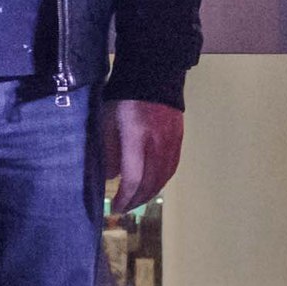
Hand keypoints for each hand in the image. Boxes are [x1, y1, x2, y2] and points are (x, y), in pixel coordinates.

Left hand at [101, 100, 184, 216]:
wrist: (153, 76)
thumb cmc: (123, 99)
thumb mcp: (107, 121)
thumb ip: (109, 150)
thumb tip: (111, 177)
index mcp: (137, 138)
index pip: (133, 178)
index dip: (124, 197)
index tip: (114, 207)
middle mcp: (158, 144)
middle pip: (150, 183)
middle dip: (135, 200)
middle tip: (123, 209)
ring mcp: (171, 143)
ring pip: (162, 179)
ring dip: (149, 194)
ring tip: (136, 201)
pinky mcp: (178, 141)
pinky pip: (171, 169)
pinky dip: (160, 182)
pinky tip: (152, 186)